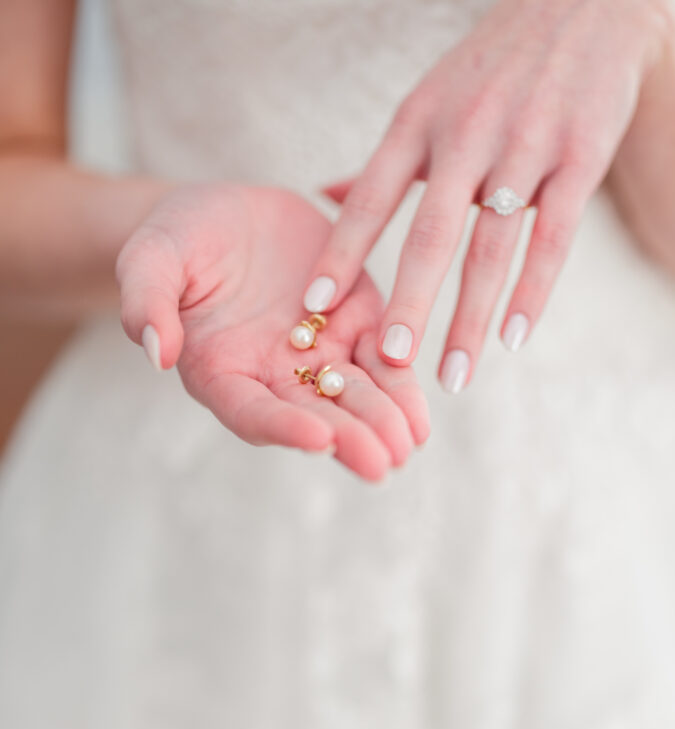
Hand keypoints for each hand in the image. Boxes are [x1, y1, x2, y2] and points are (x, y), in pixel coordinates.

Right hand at [117, 184, 428, 480]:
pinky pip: (380, 361)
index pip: (250, 410)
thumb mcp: (150, 256)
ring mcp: (315, 354)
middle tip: (382, 463)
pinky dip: (400, 387)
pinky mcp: (353, 325)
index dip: (282, 426)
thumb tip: (155, 352)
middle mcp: (271, 375)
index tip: (317, 438)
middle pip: (312, 415)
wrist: (226, 212)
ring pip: (353, 397)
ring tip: (410, 445)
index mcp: (220, 370)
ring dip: (382, 423)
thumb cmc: (177, 238)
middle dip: (349, 439)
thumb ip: (147, 300)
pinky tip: (421, 417)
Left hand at [301, 0, 673, 389]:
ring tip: (453, 375)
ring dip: (470, 318)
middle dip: (408, 302)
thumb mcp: (427, 102)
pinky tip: (514, 337)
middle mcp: (467, 133)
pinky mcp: (581, 157)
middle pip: (431, 233)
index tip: (314, 310)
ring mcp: (527, 146)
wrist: (587, 7)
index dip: (341, 255)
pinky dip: (533, 291)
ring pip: (492, 247)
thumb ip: (381, 162)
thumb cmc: (491, 71)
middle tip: (389, 362)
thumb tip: (320, 196)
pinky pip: (554, 237)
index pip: (370, 198)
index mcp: (419, 120)